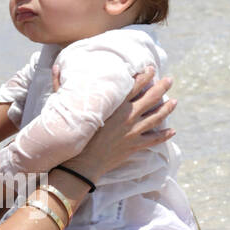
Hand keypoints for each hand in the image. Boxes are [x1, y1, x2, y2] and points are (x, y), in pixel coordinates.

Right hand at [68, 67, 176, 182]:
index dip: (144, 75)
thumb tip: (55, 67)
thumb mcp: (65, 107)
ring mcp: (133, 132)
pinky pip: (153, 140)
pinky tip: (172, 131)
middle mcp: (127, 116)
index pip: (133, 85)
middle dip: (161, 87)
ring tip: (175, 102)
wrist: (82, 163)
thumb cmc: (74, 134)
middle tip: (170, 80)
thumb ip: (61, 85)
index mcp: (115, 105)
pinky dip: (163, 136)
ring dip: (166, 109)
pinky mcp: (134, 146)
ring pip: (155, 118)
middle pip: (149, 98)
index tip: (152, 68)